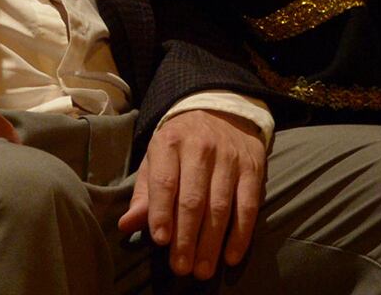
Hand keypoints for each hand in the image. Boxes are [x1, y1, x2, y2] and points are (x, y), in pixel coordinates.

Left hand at [117, 109, 265, 279]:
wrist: (221, 111)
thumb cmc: (181, 145)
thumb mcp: (157, 159)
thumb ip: (145, 193)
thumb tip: (126, 225)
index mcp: (170, 142)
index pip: (165, 181)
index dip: (161, 212)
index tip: (160, 241)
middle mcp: (201, 147)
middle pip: (193, 199)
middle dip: (186, 237)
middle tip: (181, 268)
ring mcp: (230, 157)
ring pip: (220, 206)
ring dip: (211, 243)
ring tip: (202, 270)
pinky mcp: (253, 166)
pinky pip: (248, 205)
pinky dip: (240, 234)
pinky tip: (230, 256)